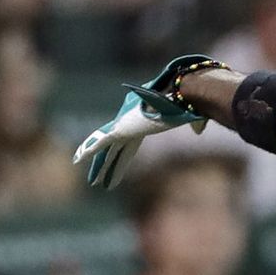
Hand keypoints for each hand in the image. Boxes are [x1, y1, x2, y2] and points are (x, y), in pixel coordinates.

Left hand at [73, 53, 222, 187]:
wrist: (179, 91)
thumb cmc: (186, 101)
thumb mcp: (189, 116)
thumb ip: (193, 122)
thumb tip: (198, 131)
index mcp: (141, 121)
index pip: (129, 146)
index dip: (121, 161)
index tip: (113, 172)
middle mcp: (129, 122)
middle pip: (115, 150)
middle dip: (106, 166)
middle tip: (97, 181)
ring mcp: (123, 124)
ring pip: (106, 150)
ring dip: (99, 166)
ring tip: (92, 183)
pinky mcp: (121, 127)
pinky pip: (100, 142)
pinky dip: (88, 151)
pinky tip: (77, 160)